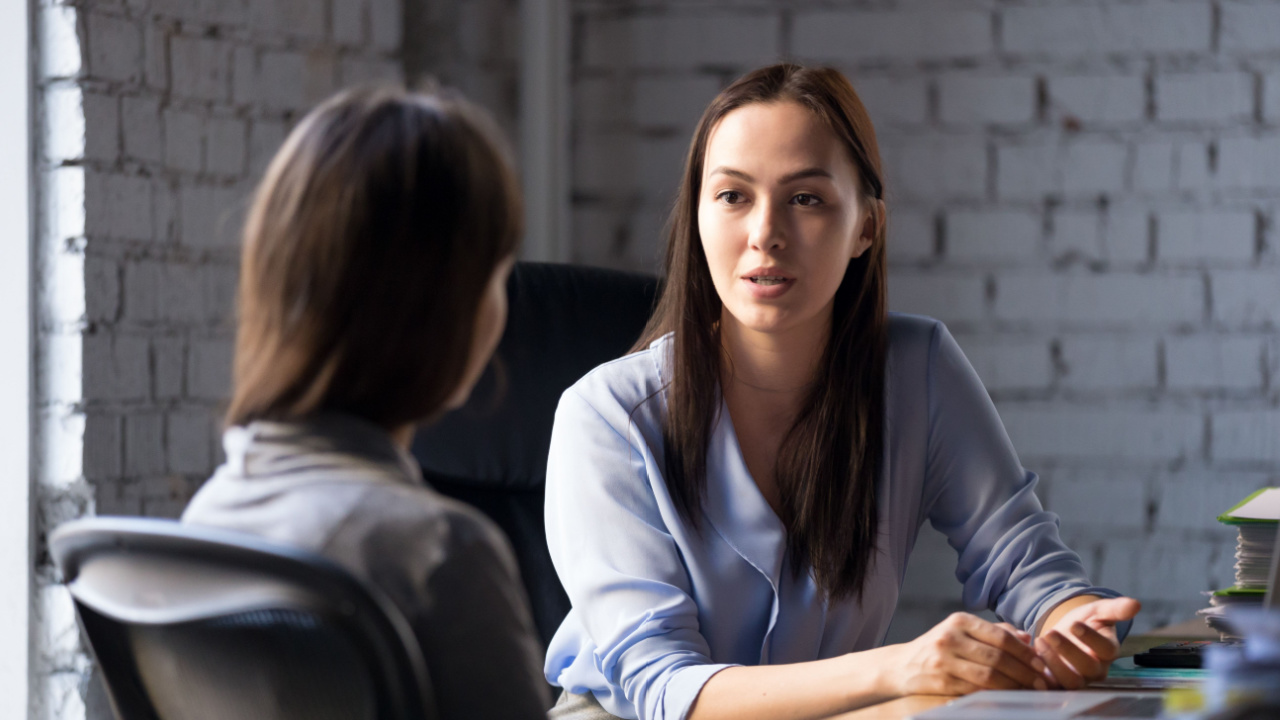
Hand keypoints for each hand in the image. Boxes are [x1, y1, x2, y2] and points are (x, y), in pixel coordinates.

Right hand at [884, 612, 1049, 696]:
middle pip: (997, 657)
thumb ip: (994, 632)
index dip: (1025, 652)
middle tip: (1042, 682)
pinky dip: (996, 695)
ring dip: (1014, 685)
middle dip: (1025, 671)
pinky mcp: (941, 681)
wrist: (902, 665)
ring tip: (1030, 691)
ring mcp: (944, 660)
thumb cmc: (940, 647)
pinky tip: (1008, 697)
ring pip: (989, 675)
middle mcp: (951, 637)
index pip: (1001, 636)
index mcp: (960, 620)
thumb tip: (1028, 638)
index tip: (1041, 663)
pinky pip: (975, 690)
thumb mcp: (962, 631)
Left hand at [1035, 597, 1140, 688]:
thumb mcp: (1097, 611)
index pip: (1106, 650)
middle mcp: (1096, 670)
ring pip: (1071, 681)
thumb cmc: (1084, 622)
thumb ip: (1115, 608)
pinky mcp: (1059, 684)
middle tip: (1051, 633)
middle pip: (1088, 668)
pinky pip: (1052, 687)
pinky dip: (1041, 676)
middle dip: (1068, 651)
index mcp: (1108, 651)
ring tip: (1040, 641)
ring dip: (1054, 663)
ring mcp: (1078, 679)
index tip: (1075, 624)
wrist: (1063, 633)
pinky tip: (1031, 657)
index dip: (1091, 638)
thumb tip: (1136, 604)